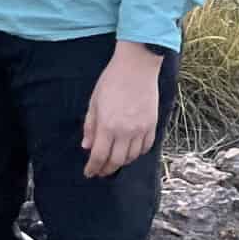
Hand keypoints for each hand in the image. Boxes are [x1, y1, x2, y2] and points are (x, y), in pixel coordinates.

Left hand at [82, 42, 162, 178]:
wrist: (137, 66)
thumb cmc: (112, 81)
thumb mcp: (94, 102)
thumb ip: (90, 126)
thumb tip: (87, 146)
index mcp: (107, 125)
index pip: (99, 156)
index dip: (93, 167)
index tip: (89, 173)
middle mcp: (125, 131)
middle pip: (116, 161)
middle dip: (106, 169)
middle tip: (100, 172)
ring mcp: (141, 129)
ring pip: (132, 157)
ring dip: (121, 162)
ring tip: (114, 162)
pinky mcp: (152, 125)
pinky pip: (146, 147)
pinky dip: (137, 153)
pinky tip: (130, 152)